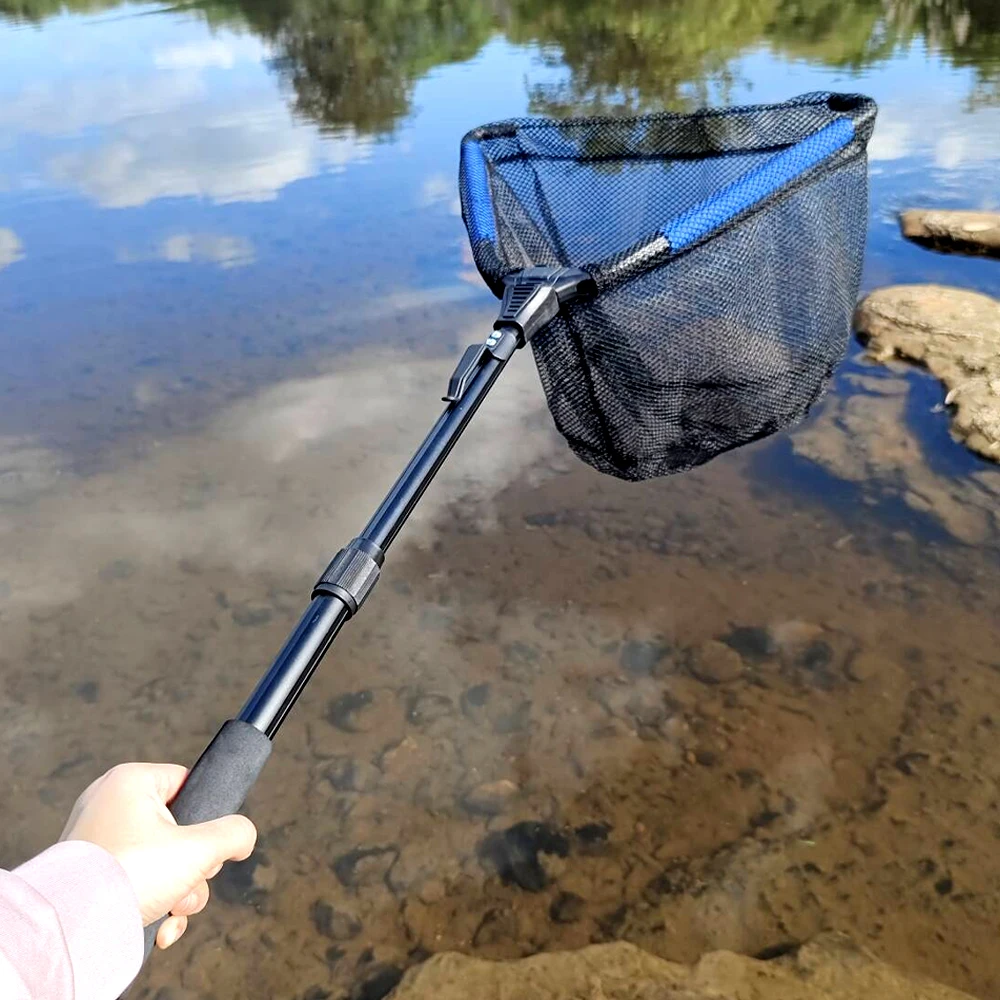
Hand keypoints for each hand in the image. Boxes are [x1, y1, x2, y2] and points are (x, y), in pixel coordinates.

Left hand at [60, 762, 256, 949]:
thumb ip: (233, 834)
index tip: (206, 845)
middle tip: (188, 882)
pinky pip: (135, 880)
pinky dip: (152, 904)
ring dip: (178, 892)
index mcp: (131, 781)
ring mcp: (97, 839)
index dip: (205, 817)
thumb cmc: (131, 874)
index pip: (188, 784)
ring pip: (160, 861)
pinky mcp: (90, 873)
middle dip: (193, 868)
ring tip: (171, 910)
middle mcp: (109, 803)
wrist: (73, 926)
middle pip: (178, 830)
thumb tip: (243, 837)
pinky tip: (157, 925)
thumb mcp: (198, 848)